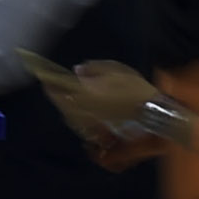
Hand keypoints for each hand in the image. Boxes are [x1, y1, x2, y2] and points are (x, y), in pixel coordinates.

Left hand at [45, 59, 161, 134]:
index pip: (61, 90)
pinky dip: (73, 118)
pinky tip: (74, 111)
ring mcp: (93, 121)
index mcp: (88, 93)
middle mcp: (86, 109)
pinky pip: (80, 125)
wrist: (154, 111)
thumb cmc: (136, 89)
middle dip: (55, 96)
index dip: (50, 85)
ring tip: (60, 97)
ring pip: (69, 116)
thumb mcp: (117, 70)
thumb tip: (77, 71)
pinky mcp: (101, 129)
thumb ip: (94, 68)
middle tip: (50, 87)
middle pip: (63, 105)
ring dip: (62, 107)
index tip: (44, 78)